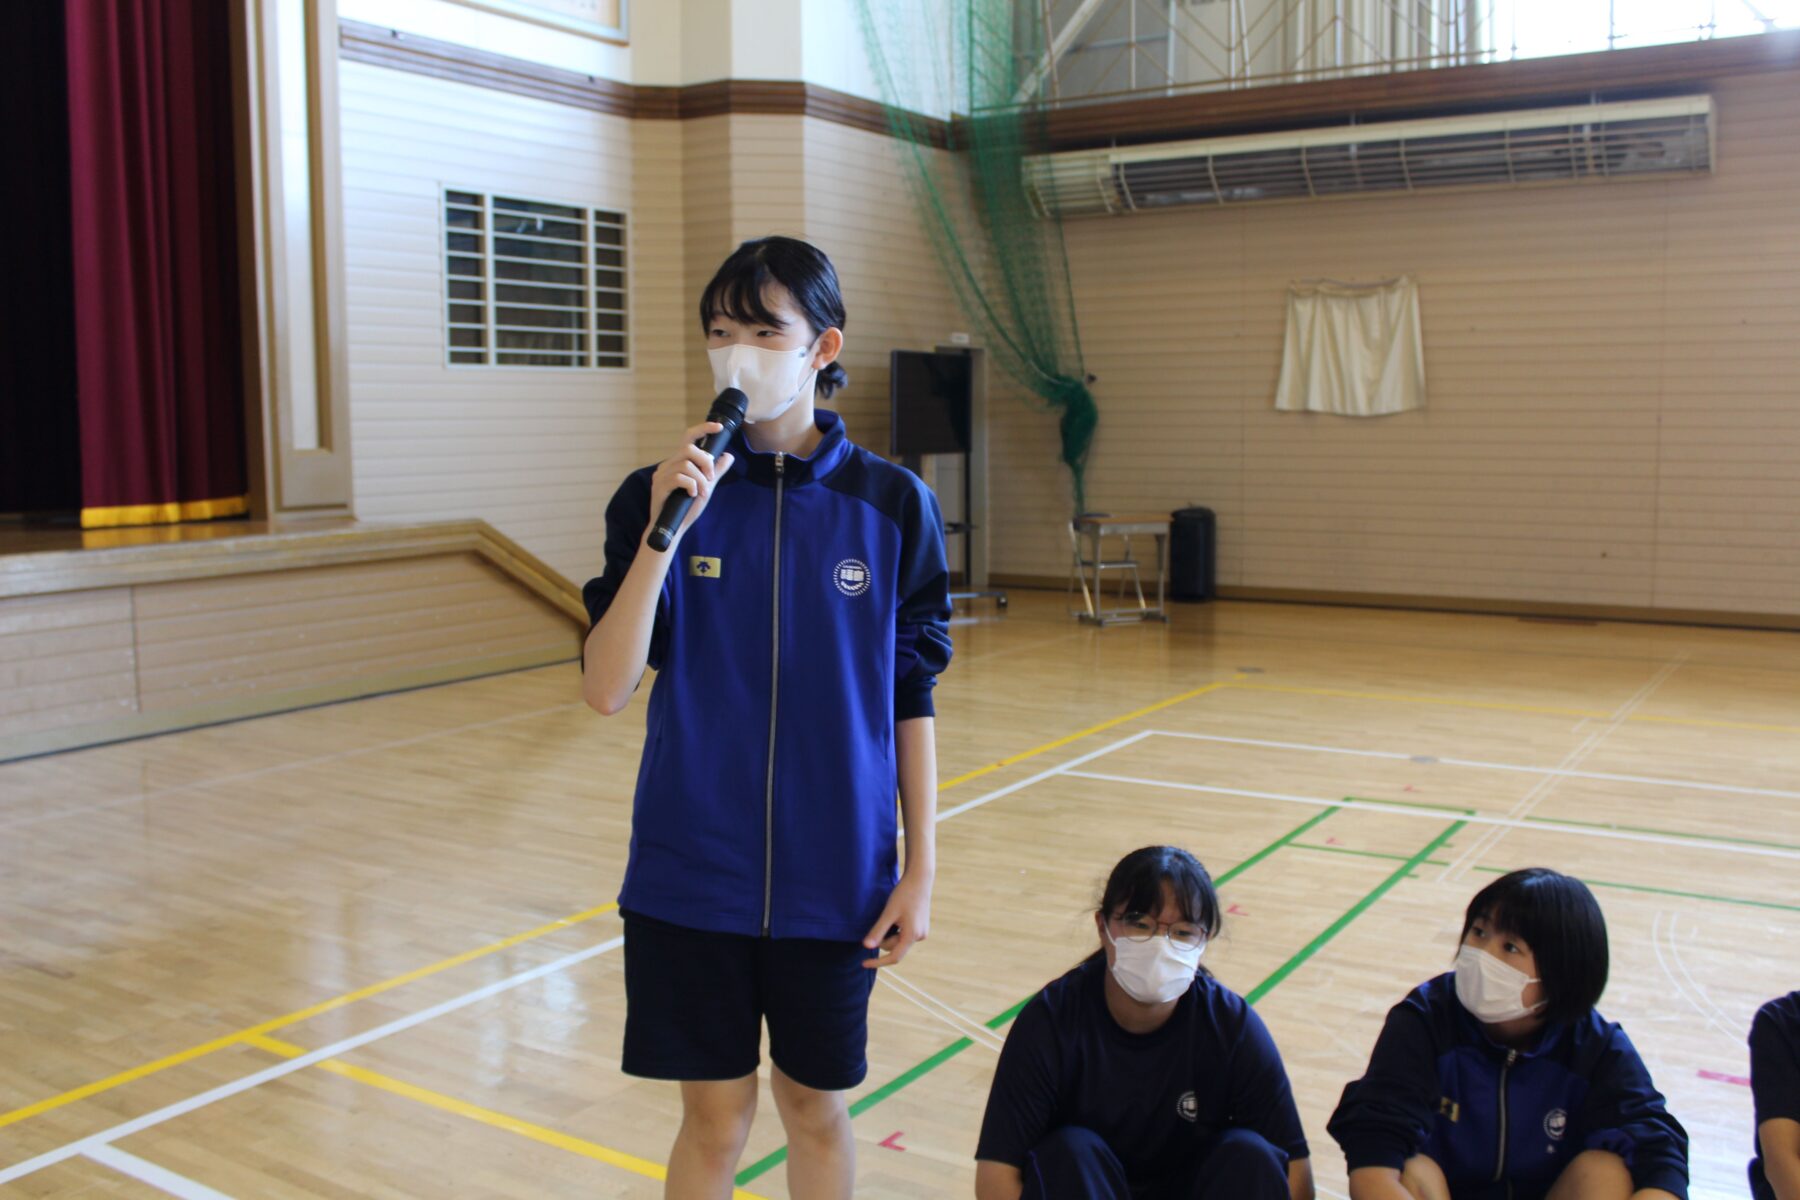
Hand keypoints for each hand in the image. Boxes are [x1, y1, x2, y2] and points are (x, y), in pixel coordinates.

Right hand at [643, 423, 734, 548]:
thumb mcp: (705, 487)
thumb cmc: (686, 509)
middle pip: (689, 449)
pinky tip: (692, 495)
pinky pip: (679, 478)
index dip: (703, 429)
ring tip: (702, 492)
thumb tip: (728, 455)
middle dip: (705, 462)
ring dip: (700, 479)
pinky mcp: (659, 487)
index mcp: (678, 462)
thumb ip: (715, 472)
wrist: (672, 529)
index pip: (688, 438)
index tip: (718, 427)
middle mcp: (667, 465)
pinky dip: (691, 485)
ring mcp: (661, 475)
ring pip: (686, 464)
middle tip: (710, 478)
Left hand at [862, 871, 931, 967]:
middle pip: (895, 947)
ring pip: (899, 941)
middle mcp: (919, 937)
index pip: (893, 957)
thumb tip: (866, 947)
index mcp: (912, 935)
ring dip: (890, 934)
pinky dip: (896, 930)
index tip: (863, 963)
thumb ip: (878, 931)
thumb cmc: (904, 894)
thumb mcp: (889, 913)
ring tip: (891, 915)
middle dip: (884, 939)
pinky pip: (904, 935)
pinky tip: (897, 915)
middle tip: (880, 920)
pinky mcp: (921, 927)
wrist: (919, 879)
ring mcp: (922, 932)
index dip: (877, 962)